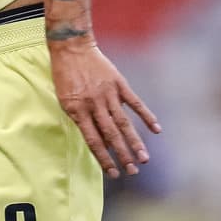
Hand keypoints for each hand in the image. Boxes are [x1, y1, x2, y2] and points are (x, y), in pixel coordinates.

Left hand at [49, 42, 161, 178]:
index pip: (93, 140)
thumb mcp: (64, 98)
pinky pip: (135, 102)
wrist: (71, 47)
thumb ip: (80, 118)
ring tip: (144, 159)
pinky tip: (156, 129)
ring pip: (123, 122)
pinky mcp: (118, 83)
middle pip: (110, 135)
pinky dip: (146, 115)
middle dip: (122, 155)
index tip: (113, 173)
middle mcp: (93, 104)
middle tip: (133, 171)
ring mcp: (107, 94)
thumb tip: (99, 140)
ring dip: (135, 142)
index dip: (104, 158)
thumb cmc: (65, 75)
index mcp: (77, 110)